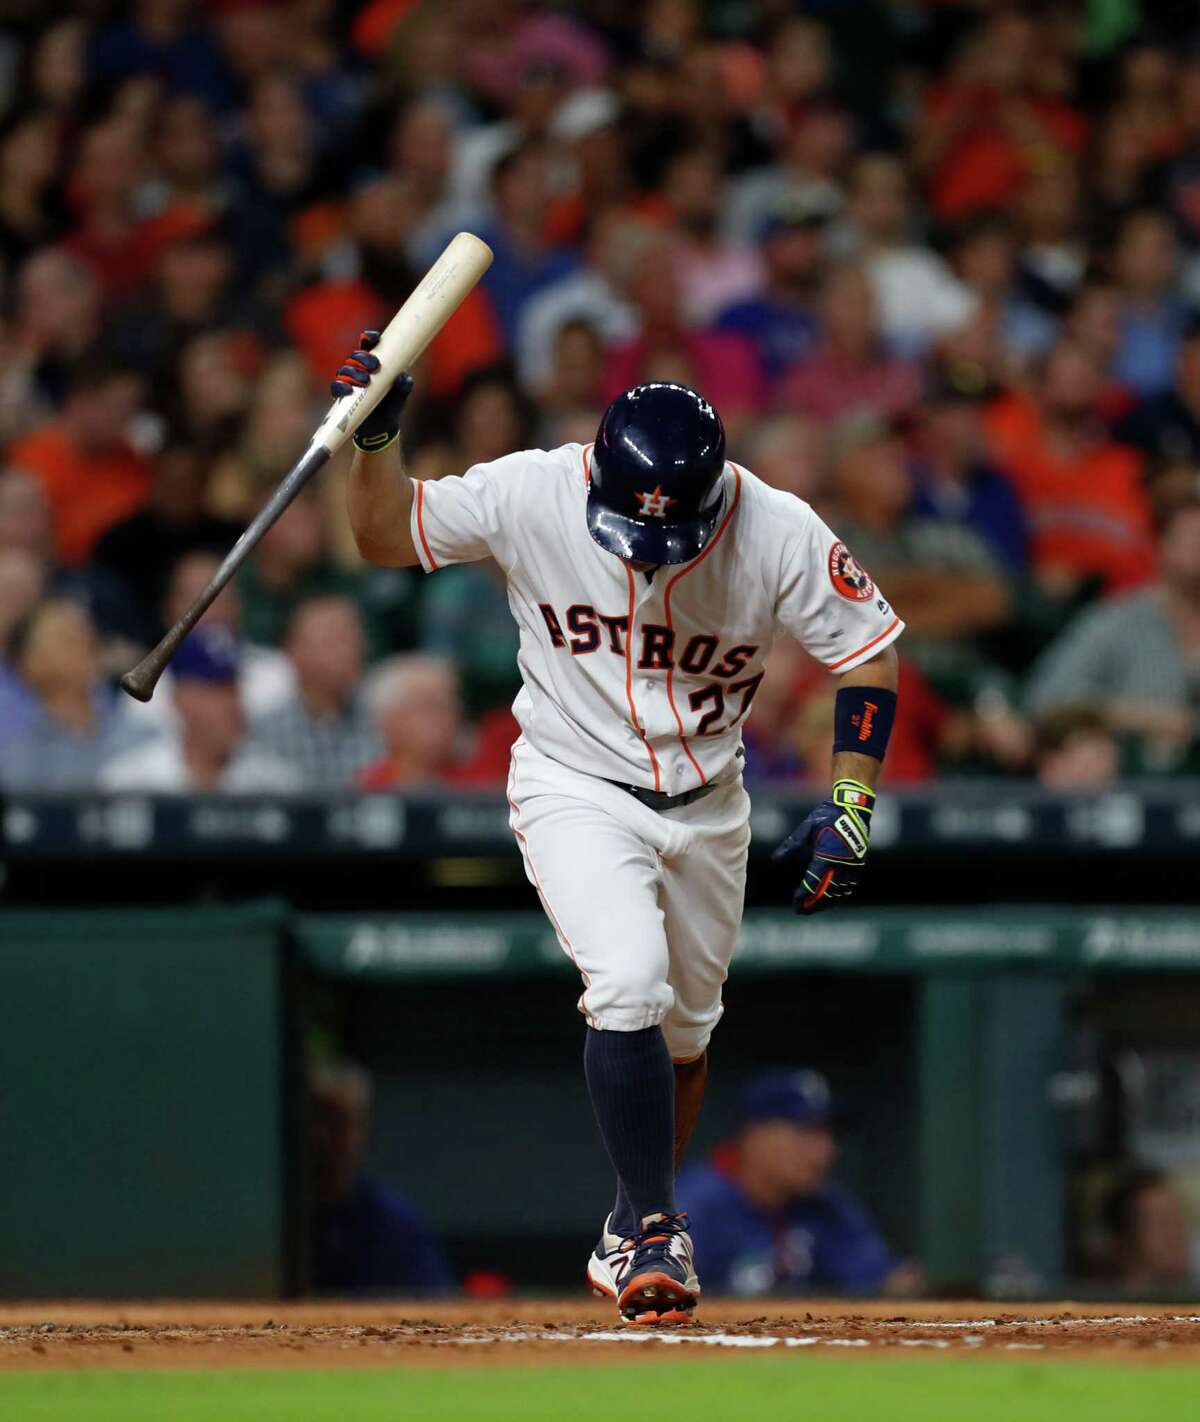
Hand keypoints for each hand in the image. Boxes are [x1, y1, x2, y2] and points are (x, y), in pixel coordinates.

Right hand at [331, 329, 412, 452]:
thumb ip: (404, 386)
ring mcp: (349, 381)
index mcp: (374, 363)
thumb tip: (403, 378)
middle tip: (374, 366)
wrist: (381, 428)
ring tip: (365, 381)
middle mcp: (359, 369)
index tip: (372, 338)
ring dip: (353, 372)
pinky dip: (341, 386)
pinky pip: (336, 386)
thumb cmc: (391, 406)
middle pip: (355, 355)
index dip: (369, 338)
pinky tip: (349, 390)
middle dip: (363, 358)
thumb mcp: (401, 396)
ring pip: (345, 368)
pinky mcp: (341, 394)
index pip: (369, 345)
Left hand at [772, 779, 874, 913]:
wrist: (854, 807)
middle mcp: (840, 864)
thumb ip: (792, 845)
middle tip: (801, 911)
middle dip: (814, 905)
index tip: (795, 905)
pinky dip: (839, 896)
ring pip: (839, 893)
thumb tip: (776, 859)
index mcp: (826, 856)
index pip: (813, 884)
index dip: (803, 897)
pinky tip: (831, 899)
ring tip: (814, 908)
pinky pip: (849, 886)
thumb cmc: (828, 815)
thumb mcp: (807, 828)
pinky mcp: (858, 864)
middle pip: (826, 894)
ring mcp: (852, 866)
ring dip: (826, 903)